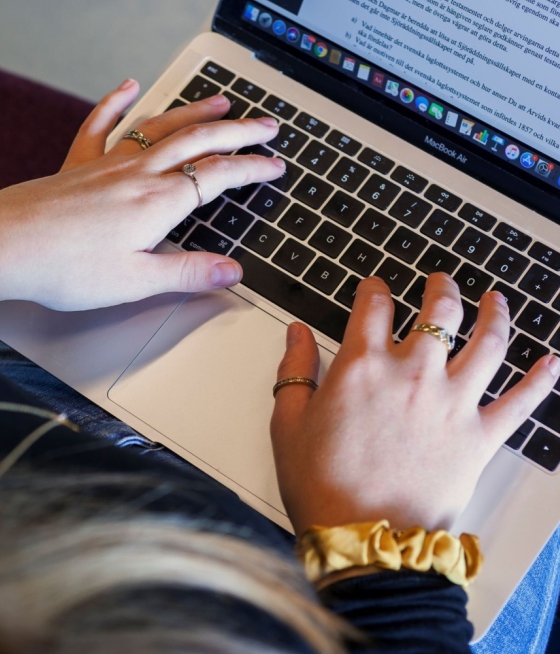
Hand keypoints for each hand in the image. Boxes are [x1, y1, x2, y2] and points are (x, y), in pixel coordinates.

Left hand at [0, 79, 284, 323]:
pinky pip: (101, 125)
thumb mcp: (135, 281)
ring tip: (222, 102)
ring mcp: (106, 163)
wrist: (1, 246)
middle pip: (200, 141)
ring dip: (195, 113)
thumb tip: (232, 271)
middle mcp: (137, 173)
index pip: (219, 177)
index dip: (253, 169)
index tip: (277, 164)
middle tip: (267, 124)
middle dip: (239, 132)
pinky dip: (117, 103)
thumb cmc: (64, 267)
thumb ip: (188, 273)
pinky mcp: (77, 164)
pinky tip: (128, 87)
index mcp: (157, 202)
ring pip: (161, 127)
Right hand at [270, 273, 559, 534]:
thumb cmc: (323, 485)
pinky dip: (542, 380)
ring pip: (487, 342)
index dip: (374, 288)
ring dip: (495, 314)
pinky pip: (522, 402)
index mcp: (362, 367)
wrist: (362, 540)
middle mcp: (412, 375)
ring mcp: (451, 403)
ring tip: (496, 300)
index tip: (374, 288)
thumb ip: (294, 370)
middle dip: (440, 288)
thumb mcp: (288, 422)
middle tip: (440, 281)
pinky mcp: (479, 438)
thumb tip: (296, 334)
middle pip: (438, 310)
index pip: (373, 305)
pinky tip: (551, 362)